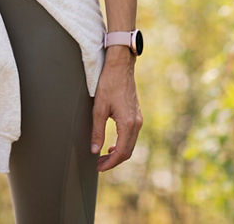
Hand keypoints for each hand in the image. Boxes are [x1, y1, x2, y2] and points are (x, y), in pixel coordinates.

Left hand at [91, 48, 141, 170]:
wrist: (120, 67)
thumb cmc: (108, 84)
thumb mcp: (98, 108)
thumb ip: (97, 131)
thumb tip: (94, 150)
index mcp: (128, 123)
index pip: (121, 152)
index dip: (110, 162)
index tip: (98, 167)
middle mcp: (136, 123)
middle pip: (127, 151)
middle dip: (113, 161)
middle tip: (98, 165)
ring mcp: (138, 120)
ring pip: (130, 144)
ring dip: (117, 153)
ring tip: (102, 157)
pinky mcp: (136, 115)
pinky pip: (131, 136)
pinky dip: (122, 144)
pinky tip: (111, 145)